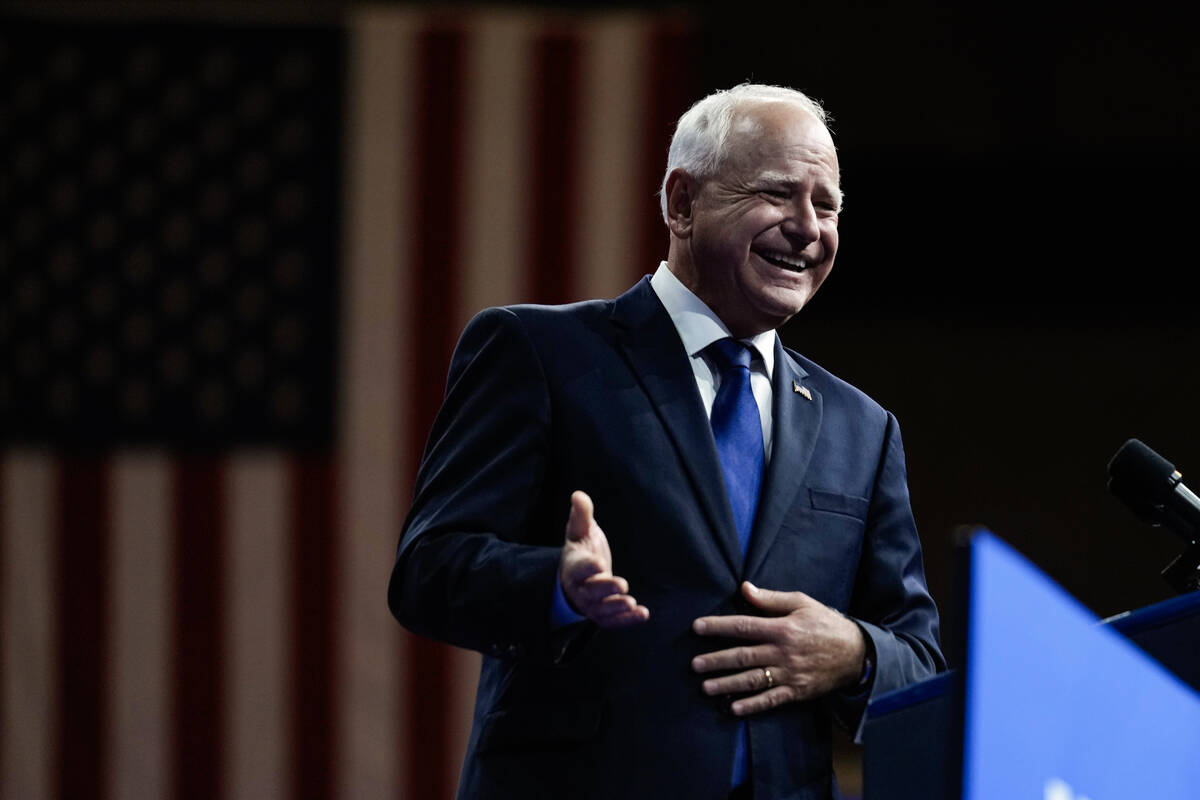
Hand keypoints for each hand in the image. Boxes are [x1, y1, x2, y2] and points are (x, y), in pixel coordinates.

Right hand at [560, 491, 649, 627]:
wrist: (576, 578)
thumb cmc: (581, 550)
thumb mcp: (580, 531)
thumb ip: (581, 514)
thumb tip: (578, 495)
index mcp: (573, 566)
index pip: (578, 568)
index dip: (587, 567)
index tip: (598, 563)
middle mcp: (580, 588)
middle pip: (590, 591)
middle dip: (605, 589)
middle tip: (622, 584)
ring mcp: (590, 604)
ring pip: (601, 610)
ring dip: (616, 608)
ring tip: (631, 603)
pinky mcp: (602, 615)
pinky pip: (613, 622)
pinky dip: (627, 621)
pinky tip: (643, 613)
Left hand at [691, 582, 865, 715]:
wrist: (857, 653)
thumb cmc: (826, 623)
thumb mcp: (802, 603)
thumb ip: (771, 599)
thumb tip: (744, 588)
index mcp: (783, 628)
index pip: (744, 626)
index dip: (718, 627)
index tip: (697, 627)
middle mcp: (783, 652)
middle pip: (743, 656)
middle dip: (716, 660)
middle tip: (694, 665)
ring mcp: (790, 674)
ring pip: (752, 680)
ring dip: (727, 684)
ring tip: (705, 686)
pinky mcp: (797, 691)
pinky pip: (771, 700)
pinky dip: (752, 706)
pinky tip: (733, 708)